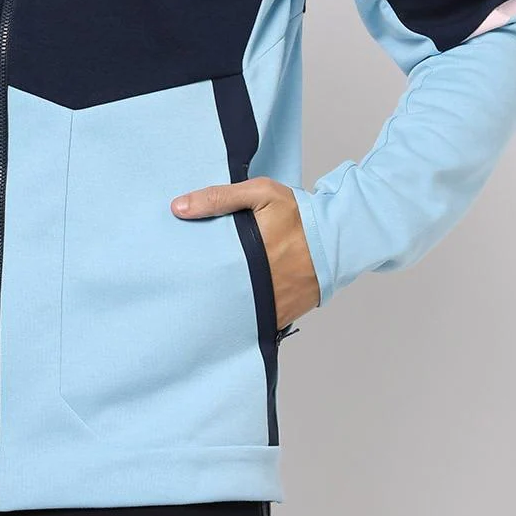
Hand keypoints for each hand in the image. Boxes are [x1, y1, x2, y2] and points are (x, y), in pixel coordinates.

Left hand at [170, 177, 320, 330]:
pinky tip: (234, 306)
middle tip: (186, 284)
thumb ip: (219, 198)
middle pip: (214, 294)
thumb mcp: (260, 194)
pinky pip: (254, 321)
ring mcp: (268, 305)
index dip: (187, 270)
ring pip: (233, 312)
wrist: (340, 238)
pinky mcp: (281, 316)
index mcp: (243, 255)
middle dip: (201, 290)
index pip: (202, 270)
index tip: (175, 267)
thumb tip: (178, 208)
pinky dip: (244, 314)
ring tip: (208, 296)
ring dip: (222, 304)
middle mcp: (254, 285)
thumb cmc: (300, 215)